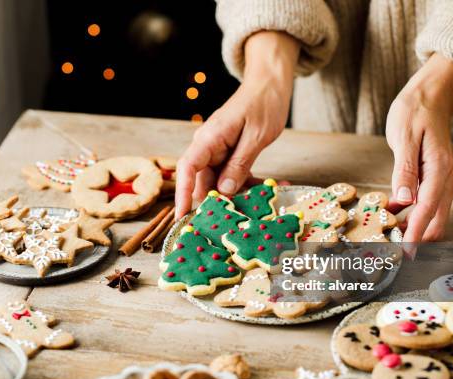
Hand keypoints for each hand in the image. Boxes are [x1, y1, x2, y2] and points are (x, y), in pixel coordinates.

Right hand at [175, 31, 299, 218]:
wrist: (270, 84)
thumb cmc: (263, 103)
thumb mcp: (256, 136)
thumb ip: (239, 164)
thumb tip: (224, 191)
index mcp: (210, 138)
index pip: (187, 168)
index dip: (182, 192)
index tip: (182, 215)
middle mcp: (209, 146)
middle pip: (204, 180)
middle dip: (218, 201)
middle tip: (236, 220)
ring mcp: (219, 150)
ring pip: (221, 181)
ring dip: (241, 193)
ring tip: (263, 203)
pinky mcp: (231, 153)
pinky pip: (234, 174)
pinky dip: (250, 183)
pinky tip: (271, 188)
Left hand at [386, 54, 452, 241]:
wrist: (430, 95)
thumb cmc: (415, 112)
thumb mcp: (404, 139)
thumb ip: (404, 171)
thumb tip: (404, 201)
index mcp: (440, 170)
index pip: (427, 210)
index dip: (415, 234)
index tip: (405, 253)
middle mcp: (445, 179)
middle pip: (435, 220)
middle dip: (417, 239)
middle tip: (393, 252)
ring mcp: (441, 180)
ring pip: (431, 215)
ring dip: (413, 228)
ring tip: (388, 238)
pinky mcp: (433, 179)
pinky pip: (425, 204)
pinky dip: (411, 215)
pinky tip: (391, 217)